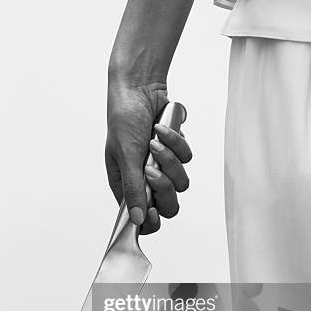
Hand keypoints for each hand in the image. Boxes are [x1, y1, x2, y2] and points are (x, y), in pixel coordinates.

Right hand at [105, 78, 191, 233]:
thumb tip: (136, 219)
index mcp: (126, 185)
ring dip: (169, 160)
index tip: (153, 211)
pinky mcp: (176, 152)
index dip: (151, 221)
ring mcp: (162, 167)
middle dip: (164, 188)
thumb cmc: (124, 119)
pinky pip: (186, 158)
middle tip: (153, 171)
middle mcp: (145, 180)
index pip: (141, 218)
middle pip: (167, 205)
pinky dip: (175, 142)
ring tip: (154, 141)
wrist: (140, 89)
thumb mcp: (125, 156)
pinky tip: (161, 129)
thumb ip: (133, 189)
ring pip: (181, 182)